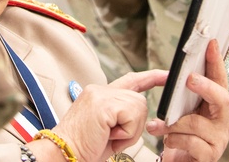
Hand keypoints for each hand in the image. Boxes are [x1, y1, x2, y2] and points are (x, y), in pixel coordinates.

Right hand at [30, 69, 168, 161]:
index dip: (150, 77)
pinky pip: (131, 115)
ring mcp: (101, 94)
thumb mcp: (106, 129)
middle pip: (139, 100)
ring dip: (129, 130)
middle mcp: (100, 90)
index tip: (165, 75)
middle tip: (114, 137)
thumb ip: (120, 116)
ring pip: (138, 107)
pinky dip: (125, 132)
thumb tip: (139, 115)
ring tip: (108, 136)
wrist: (63, 153)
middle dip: (134, 125)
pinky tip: (108, 135)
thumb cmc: (83, 147)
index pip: (130, 80)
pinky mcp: (103, 104)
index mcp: (100, 94)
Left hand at [147, 39, 228, 161]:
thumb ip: (180, 94)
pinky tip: (168, 142)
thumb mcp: (181, 112)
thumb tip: (170, 71)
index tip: (211, 43)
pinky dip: (173, 139)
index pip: (220, 80)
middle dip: (205, 86)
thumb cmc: (180, 135)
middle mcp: (222, 121)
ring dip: (173, 123)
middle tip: (189, 78)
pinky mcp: (210, 156)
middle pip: (222, 98)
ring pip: (197, 123)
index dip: (217, 62)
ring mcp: (219, 140)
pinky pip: (191, 142)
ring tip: (157, 126)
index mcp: (215, 106)